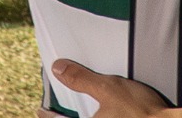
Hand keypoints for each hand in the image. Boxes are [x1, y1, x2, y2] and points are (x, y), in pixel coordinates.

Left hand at [46, 59, 175, 116]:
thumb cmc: (140, 110)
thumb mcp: (108, 88)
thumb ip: (81, 79)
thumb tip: (58, 68)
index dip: (48, 115)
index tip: (42, 110)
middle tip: (59, 112)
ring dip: (88, 116)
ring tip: (88, 112)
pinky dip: (101, 117)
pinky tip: (108, 115)